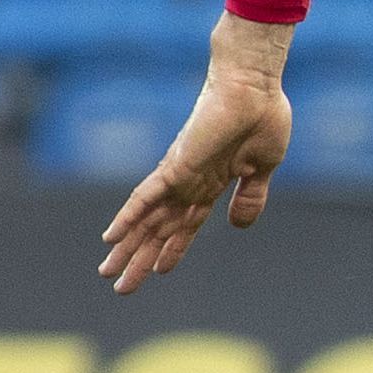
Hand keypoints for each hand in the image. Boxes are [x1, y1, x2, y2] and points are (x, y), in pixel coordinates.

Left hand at [97, 16, 295, 294]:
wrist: (255, 88)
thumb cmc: (264, 117)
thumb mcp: (264, 167)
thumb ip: (250, 196)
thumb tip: (239, 227)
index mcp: (212, 183)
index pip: (187, 224)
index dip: (173, 248)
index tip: (159, 271)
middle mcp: (190, 182)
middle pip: (160, 229)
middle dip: (141, 258)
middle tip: (120, 285)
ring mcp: (180, 174)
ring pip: (147, 220)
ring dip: (128, 247)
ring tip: (108, 272)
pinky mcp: (175, 165)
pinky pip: (145, 196)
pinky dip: (128, 217)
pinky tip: (110, 236)